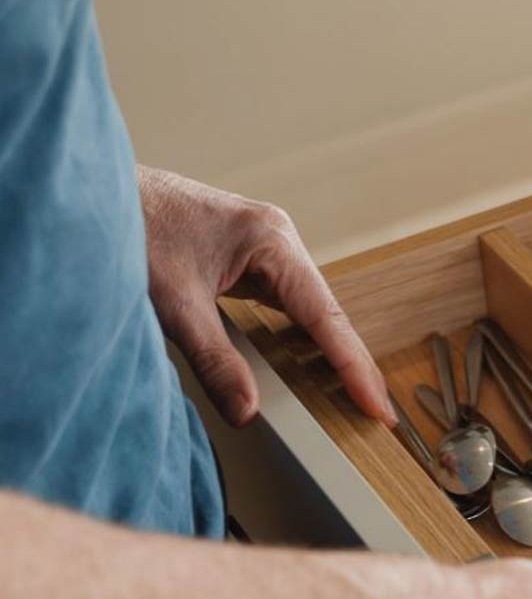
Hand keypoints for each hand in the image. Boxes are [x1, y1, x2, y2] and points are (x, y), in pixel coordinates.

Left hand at [138, 167, 392, 426]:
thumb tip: (248, 412)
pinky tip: (309, 363)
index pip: (325, 316)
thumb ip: (214, 361)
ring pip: (308, 308)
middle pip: (326, 312)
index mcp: (272, 240)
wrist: (87, 186)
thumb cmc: (126, 224)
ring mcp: (261, 248)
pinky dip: (299, 337)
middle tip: (377, 412)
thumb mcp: (172, 303)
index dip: (353, 366)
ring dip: (328, 350)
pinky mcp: (243, 258)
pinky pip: (284, 304)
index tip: (377, 406)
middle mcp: (276, 240)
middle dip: (352, 362)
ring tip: (354, 395)